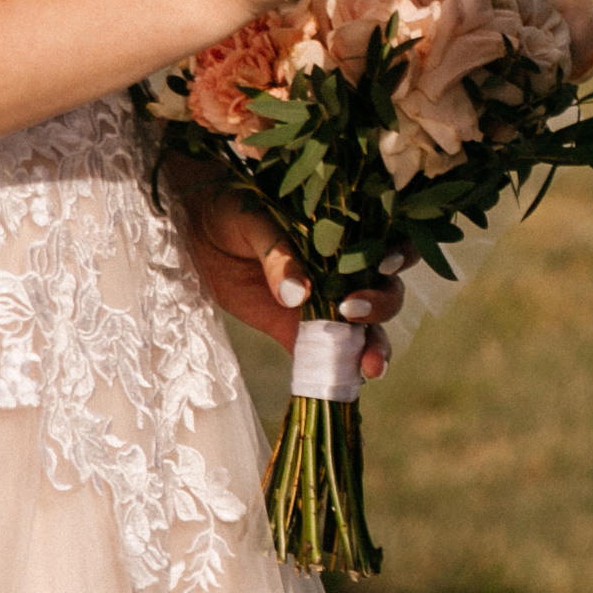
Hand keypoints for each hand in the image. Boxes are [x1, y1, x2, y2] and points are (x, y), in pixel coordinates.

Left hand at [164, 153, 405, 378]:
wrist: (191, 229)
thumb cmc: (230, 207)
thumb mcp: (253, 220)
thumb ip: (278, 252)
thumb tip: (297, 293)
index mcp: (344, 232)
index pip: (390, 242)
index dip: (402, 254)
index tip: (385, 265)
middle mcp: (343, 270)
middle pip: (386, 291)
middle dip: (383, 306)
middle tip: (353, 311)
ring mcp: (321, 303)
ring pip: (364, 330)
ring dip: (373, 348)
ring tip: (369, 367)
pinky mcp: (292, 329)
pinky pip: (322, 356)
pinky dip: (333, 373)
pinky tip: (340, 386)